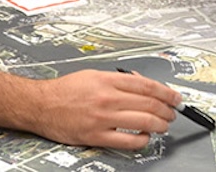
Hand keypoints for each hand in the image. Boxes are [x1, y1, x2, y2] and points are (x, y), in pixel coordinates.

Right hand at [31, 70, 180, 148]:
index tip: (175, 97)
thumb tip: (139, 83)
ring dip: (160, 125)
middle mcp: (107, 98)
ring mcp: (103, 118)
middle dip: (167, 109)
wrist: (40, 105)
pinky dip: (143, 140)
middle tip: (172, 112)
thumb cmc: (63, 91)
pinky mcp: (97, 136)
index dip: (166, 92)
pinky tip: (145, 137)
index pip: (146, 85)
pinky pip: (128, 141)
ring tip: (163, 125)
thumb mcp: (91, 75)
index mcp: (106, 80)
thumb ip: (116, 79)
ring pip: (144, 122)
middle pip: (150, 103)